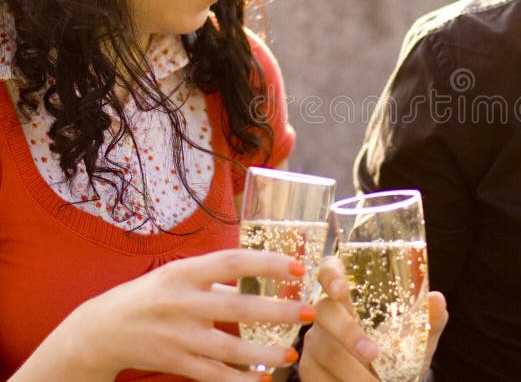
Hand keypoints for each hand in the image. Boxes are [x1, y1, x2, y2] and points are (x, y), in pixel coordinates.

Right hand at [13, 249, 313, 381]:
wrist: (101, 330)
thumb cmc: (149, 295)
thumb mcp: (178, 274)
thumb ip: (215, 275)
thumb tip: (260, 272)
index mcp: (185, 272)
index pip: (232, 262)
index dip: (266, 264)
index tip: (297, 268)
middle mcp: (182, 302)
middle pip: (237, 307)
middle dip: (277, 311)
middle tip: (308, 313)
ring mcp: (177, 335)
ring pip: (228, 348)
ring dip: (264, 353)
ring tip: (292, 354)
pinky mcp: (172, 362)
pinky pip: (211, 375)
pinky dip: (237, 380)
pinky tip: (261, 380)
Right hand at [299, 257, 447, 381]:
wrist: (387, 380)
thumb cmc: (398, 350)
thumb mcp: (416, 336)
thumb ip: (427, 318)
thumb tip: (437, 299)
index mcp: (349, 295)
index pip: (329, 270)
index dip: (330, 275)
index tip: (342, 289)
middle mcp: (326, 313)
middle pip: (325, 312)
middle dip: (348, 333)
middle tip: (373, 354)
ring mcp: (314, 341)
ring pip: (325, 351)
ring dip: (352, 371)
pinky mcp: (308, 369)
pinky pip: (319, 376)